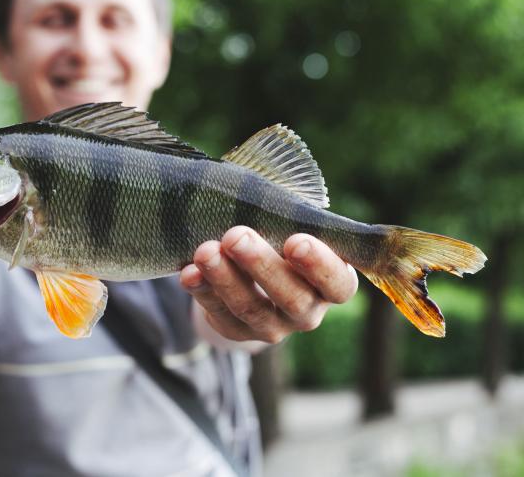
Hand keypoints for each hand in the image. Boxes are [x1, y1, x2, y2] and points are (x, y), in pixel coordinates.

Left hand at [180, 226, 357, 343]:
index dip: (318, 265)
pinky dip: (203, 292)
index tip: (295, 240)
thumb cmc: (279, 237)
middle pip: (291, 297)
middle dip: (261, 265)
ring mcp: (274, 326)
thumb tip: (259, 193)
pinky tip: (189, 273)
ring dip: (225, 278)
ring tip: (205, 251)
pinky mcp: (239, 332)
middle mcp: (308, 311)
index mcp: (332, 283)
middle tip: (236, 236)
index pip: (337, 282)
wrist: (251, 273)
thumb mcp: (291, 225)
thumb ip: (287, 215)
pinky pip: (220, 316)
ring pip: (251, 308)